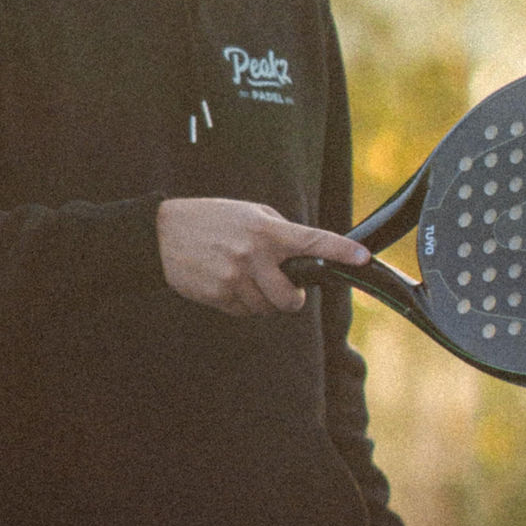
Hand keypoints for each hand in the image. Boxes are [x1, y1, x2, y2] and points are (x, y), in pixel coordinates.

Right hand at [156, 196, 368, 314]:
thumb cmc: (213, 219)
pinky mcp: (219, 295)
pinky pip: (245, 312)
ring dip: (263, 301)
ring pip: (268, 309)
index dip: (340, 251)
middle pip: (292, 299)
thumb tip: (306, 255)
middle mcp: (254, 255)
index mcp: (266, 230)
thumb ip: (280, 232)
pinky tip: (227, 283)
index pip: (312, 240)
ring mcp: (235, 278)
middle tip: (282, 287)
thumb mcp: (250, 213)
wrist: (162, 234)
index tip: (363, 257)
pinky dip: (242, 303)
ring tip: (244, 277)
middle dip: (292, 299)